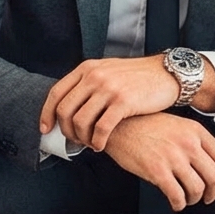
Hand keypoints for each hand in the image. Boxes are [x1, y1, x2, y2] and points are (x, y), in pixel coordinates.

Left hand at [39, 56, 180, 149]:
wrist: (167, 74)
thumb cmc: (139, 77)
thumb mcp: (109, 71)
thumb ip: (89, 83)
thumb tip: (69, 106)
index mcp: (88, 68)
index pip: (56, 93)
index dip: (47, 114)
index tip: (46, 128)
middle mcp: (95, 76)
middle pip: (65, 110)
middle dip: (66, 131)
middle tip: (74, 141)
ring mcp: (109, 88)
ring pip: (80, 122)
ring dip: (82, 139)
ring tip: (90, 143)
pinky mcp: (123, 102)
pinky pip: (101, 129)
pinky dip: (97, 142)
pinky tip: (101, 145)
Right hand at [104, 112, 214, 210]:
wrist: (119, 124)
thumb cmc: (145, 124)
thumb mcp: (177, 125)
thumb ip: (194, 141)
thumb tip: (207, 164)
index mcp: (196, 131)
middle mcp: (188, 143)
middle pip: (214, 177)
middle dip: (213, 193)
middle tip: (207, 198)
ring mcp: (173, 157)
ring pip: (197, 189)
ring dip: (194, 199)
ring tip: (187, 199)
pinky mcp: (157, 170)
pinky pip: (177, 195)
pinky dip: (179, 204)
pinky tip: (175, 203)